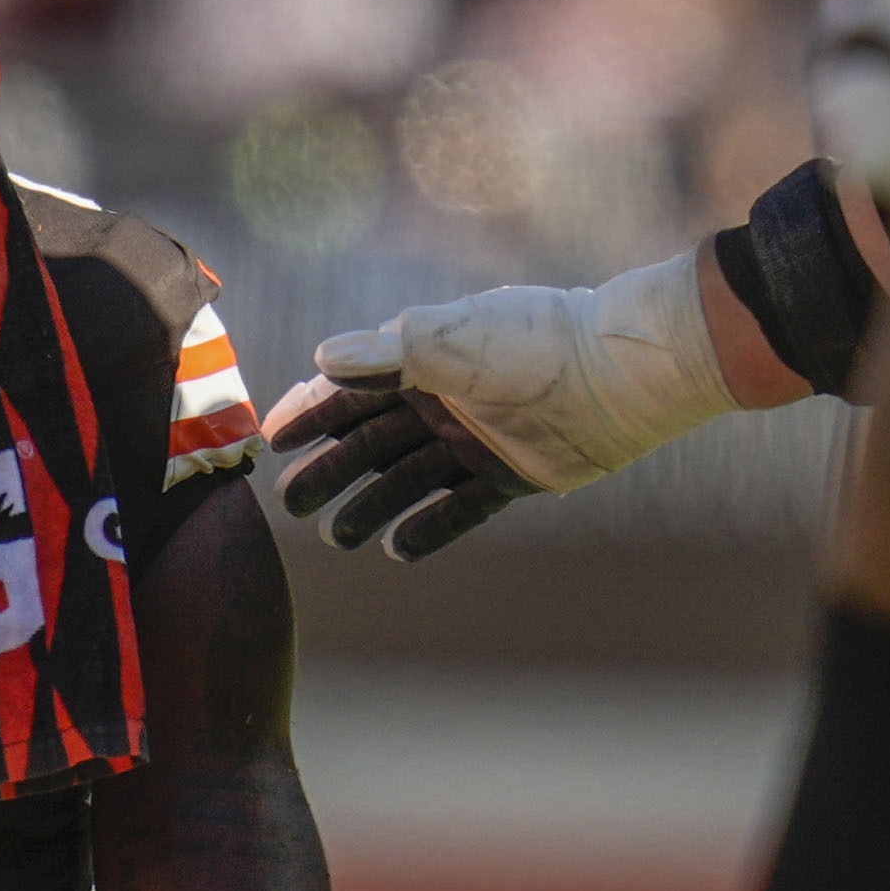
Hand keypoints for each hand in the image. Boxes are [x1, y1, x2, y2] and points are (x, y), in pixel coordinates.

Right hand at [268, 252, 739, 560]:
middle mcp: (444, 401)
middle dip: (329, 471)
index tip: (270, 441)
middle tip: (291, 504)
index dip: (309, 413)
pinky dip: (428, 528)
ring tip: (338, 538)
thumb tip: (322, 359)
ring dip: (370, 506)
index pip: (351, 391)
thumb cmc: (530, 343)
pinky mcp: (509, 475)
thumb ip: (383, 354)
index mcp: (423, 361)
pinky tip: (396, 549)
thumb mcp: (448, 341)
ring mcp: (475, 440)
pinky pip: (458, 508)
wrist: (619, 374)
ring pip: (407, 479)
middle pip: (371, 442)